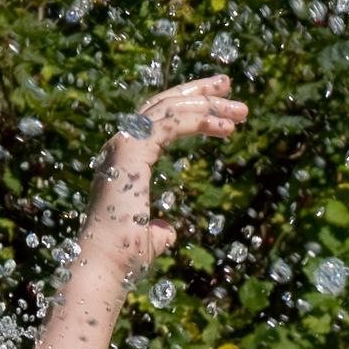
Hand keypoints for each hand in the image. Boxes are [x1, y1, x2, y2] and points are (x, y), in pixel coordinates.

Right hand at [82, 74, 248, 274]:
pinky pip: (171, 123)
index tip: (217, 102)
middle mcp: (121, 146)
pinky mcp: (131, 151)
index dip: (187, 108)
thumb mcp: (148, 238)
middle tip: (228, 84)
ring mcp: (123, 146)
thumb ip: (158, 230)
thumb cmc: (124, 258)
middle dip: (198, 92)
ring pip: (170, 109)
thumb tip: (167, 230)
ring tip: (241, 110)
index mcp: (123, 160)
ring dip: (208, 105)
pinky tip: (227, 127)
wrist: (107, 264)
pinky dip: (200, 120)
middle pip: (163, 105)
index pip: (156, 121)